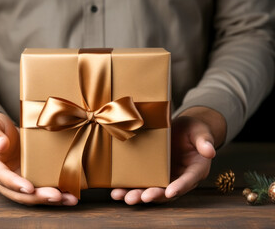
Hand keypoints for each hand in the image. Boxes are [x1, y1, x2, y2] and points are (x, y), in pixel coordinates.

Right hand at [0, 108, 77, 205]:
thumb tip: (1, 145)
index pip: (1, 176)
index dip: (15, 184)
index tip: (30, 188)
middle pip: (16, 192)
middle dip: (37, 196)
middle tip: (57, 196)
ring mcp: (11, 181)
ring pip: (28, 196)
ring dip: (48, 199)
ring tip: (68, 199)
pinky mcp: (22, 180)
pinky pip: (36, 190)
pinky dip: (50, 193)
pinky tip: (67, 194)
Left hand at [111, 107, 225, 204]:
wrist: (182, 128)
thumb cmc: (194, 130)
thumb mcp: (201, 131)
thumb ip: (204, 141)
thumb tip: (210, 151)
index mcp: (195, 170)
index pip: (188, 180)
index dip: (179, 187)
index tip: (169, 192)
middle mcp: (179, 177)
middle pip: (166, 191)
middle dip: (153, 195)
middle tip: (140, 197)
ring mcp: (165, 177)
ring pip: (152, 190)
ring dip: (137, 195)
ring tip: (122, 197)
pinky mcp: (153, 173)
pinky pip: (141, 182)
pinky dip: (129, 187)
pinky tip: (116, 190)